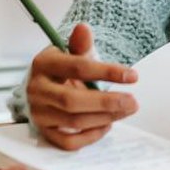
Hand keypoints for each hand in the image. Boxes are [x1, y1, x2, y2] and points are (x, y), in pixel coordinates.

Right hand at [27, 23, 137, 149]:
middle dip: (107, 102)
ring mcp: (38, 112)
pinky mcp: (43, 131)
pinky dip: (90, 136)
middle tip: (133, 101)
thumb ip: (80, 44)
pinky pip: (68, 141)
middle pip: (72, 100)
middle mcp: (36, 89)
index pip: (78, 68)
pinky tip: (108, 125)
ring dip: (104, 118)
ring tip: (126, 110)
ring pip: (72, 121)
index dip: (108, 72)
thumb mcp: (71, 51)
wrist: (45, 84)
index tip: (133, 76)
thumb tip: (83, 28)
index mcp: (44, 64)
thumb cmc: (64, 67)